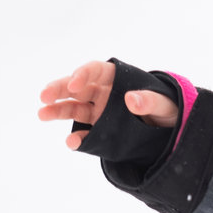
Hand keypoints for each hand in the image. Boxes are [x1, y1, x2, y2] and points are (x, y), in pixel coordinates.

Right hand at [38, 60, 179, 149]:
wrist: (170, 131)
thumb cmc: (168, 110)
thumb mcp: (166, 105)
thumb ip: (151, 101)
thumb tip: (132, 99)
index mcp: (117, 79)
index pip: (95, 71)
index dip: (82, 74)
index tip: (75, 84)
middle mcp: (103, 92)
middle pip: (77, 87)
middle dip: (59, 89)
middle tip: (44, 96)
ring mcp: (99, 111)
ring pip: (74, 107)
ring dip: (57, 110)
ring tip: (42, 114)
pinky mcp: (100, 129)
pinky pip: (85, 132)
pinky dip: (78, 137)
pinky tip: (71, 142)